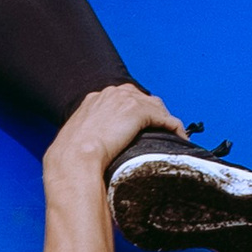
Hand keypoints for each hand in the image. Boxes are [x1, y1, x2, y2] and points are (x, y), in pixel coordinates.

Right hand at [48, 82, 183, 174]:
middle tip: (160, 130)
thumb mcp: (77, 140)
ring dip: (165, 120)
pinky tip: (179, 137)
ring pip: (155, 107)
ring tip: (173, 135)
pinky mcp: (138, 111)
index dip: (135, 111)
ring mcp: (125, 100)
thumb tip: (96, 150)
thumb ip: (90, 136)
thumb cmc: (71, 157)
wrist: (74, 158)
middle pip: (141, 98)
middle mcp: (110, 94)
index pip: (123, 99)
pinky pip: (165, 118)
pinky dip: (175, 127)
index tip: (141, 125)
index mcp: (94, 99)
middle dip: (153, 113)